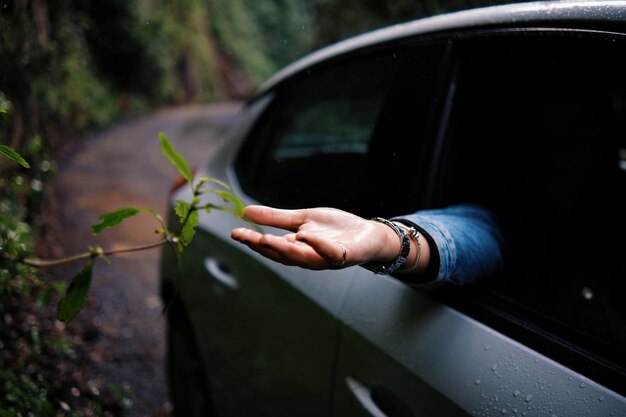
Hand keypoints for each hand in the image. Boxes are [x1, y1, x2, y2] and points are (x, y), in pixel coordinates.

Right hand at [230, 205, 399, 269]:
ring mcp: (325, 258)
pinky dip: (317, 246)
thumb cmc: (335, 229)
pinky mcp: (344, 255)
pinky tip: (305, 236)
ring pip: (301, 258)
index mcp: (296, 248)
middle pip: (282, 255)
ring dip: (284, 250)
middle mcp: (308, 257)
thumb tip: (245, 212)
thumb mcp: (302, 219)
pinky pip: (330, 253)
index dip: (252, 241)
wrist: (368, 234)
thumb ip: (276, 218)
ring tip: (265, 239)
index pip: (270, 247)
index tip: (235, 232)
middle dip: (263, 247)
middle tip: (245, 237)